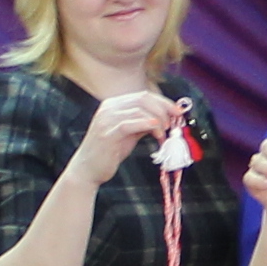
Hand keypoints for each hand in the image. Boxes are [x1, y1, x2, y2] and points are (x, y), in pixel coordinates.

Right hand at [69, 88, 190, 180]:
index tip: (179, 112)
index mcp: (113, 104)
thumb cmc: (110, 152)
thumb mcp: (130, 133)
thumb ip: (145, 123)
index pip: (144, 95)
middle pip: (143, 99)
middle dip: (164, 109)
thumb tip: (167, 118)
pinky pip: (130, 124)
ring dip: (158, 120)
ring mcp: (106, 119)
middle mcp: (108, 107)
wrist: (88, 170)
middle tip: (175, 123)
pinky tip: (157, 133)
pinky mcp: (107, 133)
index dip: (164, 102)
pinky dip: (147, 126)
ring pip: (139, 110)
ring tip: (164, 134)